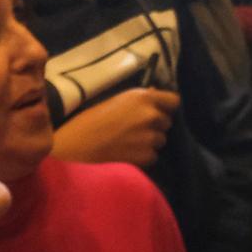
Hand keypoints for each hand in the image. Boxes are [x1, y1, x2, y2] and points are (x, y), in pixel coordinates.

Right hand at [51, 88, 179, 167]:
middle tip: (137, 129)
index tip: (159, 110)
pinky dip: (144, 156)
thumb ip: (139, 100)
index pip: (173, 101)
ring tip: (130, 142)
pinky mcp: (146, 156)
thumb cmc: (91, 120)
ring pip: (161, 139)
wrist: (78, 146)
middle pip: (167, 121)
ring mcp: (150, 137)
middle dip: (156, 125)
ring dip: (150, 141)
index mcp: (143, 98)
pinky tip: (128, 154)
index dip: (166, 106)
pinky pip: (153, 155)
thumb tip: (154, 95)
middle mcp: (151, 116)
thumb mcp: (117, 101)